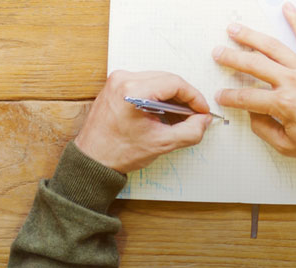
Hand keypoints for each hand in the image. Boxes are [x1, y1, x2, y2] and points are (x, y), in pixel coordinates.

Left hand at [73, 71, 211, 172]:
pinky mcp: (115, 85)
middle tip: (194, 115)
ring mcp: (117, 80)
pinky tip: (164, 112)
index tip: (202, 110)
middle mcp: (123, 79)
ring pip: (157, 80)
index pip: (175, 83)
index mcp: (133, 90)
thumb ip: (190, 131)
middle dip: (184, 97)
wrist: (92, 159)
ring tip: (179, 115)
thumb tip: (202, 121)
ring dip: (172, 96)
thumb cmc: (118, 152)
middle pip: (167, 79)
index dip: (194, 97)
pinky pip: (145, 83)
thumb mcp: (161, 144)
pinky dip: (158, 95)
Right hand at [214, 3, 295, 169]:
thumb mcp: (287, 146)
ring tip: (235, 30)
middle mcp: (293, 82)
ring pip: (273, 47)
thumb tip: (252, 113)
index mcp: (283, 104)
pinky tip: (287, 9)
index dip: (229, 98)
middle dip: (232, 59)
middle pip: (254, 65)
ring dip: (251, 37)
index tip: (220, 96)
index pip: (246, 98)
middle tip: (217, 53)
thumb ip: (264, 129)